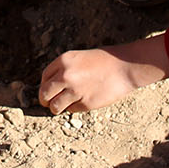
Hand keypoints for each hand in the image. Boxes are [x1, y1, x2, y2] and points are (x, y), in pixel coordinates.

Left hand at [38, 37, 168, 113]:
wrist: (124, 67)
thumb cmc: (104, 60)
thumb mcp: (79, 57)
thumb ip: (64, 68)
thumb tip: (52, 84)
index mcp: (63, 61)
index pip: (44, 78)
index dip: (44, 86)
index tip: (48, 90)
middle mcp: (66, 76)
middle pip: (44, 94)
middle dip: (45, 100)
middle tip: (48, 103)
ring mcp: (75, 91)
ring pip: (55, 106)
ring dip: (57, 108)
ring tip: (62, 106)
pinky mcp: (85, 103)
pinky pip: (71, 110)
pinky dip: (73, 108)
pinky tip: (82, 101)